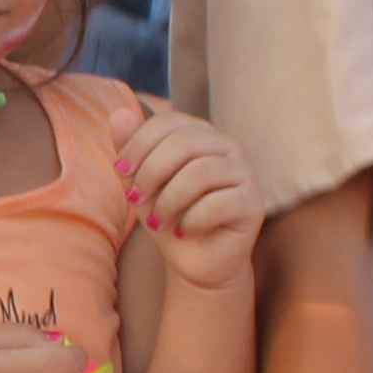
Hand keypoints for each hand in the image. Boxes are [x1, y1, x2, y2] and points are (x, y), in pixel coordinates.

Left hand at [91, 89, 261, 288]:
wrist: (196, 259)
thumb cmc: (169, 215)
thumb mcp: (142, 182)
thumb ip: (132, 149)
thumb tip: (119, 113)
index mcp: (201, 133)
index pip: (170, 121)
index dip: (139, 142)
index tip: (120, 170)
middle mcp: (227, 146)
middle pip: (184, 143)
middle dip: (151, 172)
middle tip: (136, 199)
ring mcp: (245, 172)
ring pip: (200, 173)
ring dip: (168, 202)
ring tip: (156, 222)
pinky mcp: (253, 202)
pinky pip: (217, 203)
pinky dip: (190, 221)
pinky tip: (183, 231)